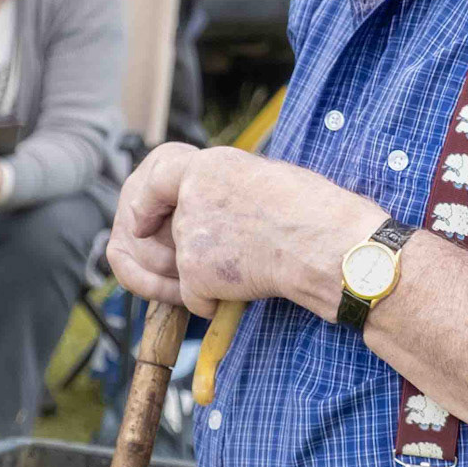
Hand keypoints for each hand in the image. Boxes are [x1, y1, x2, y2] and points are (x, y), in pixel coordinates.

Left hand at [107, 141, 378, 318]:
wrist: (327, 246)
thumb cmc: (318, 215)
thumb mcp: (267, 181)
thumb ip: (229, 191)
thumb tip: (220, 213)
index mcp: (212, 164)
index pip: (159, 171)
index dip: (143, 198)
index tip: (140, 219)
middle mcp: (192, 193)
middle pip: (161, 228)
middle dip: (168, 254)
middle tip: (192, 271)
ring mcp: (189, 232)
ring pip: (179, 268)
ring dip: (200, 281)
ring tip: (246, 272)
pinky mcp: (193, 270)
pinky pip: (193, 297)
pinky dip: (216, 302)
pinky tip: (250, 287)